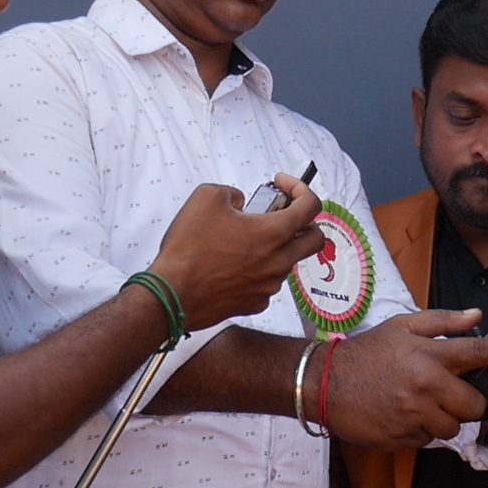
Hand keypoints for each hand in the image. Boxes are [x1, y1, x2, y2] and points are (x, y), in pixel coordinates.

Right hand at [150, 175, 324, 330]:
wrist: (172, 295)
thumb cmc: (189, 249)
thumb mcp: (206, 197)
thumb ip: (231, 192)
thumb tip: (239, 202)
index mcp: (274, 233)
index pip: (311, 206)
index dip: (301, 188)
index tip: (283, 184)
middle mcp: (279, 261)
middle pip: (315, 239)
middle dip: (305, 222)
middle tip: (282, 214)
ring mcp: (269, 285)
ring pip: (288, 261)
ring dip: (276, 247)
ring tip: (246, 238)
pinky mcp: (256, 302)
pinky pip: (267, 282)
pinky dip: (259, 269)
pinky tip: (235, 264)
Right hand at [323, 309, 487, 447]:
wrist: (324, 383)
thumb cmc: (366, 352)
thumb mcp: (402, 326)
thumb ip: (442, 321)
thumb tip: (476, 316)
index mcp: (430, 354)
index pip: (482, 352)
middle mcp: (427, 385)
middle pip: (473, 406)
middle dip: (466, 403)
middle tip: (446, 393)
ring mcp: (415, 414)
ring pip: (452, 428)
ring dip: (443, 419)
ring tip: (418, 403)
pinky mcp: (404, 437)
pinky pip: (429, 440)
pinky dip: (422, 430)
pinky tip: (403, 415)